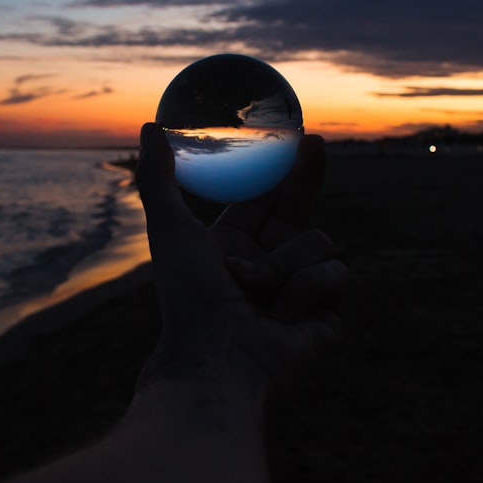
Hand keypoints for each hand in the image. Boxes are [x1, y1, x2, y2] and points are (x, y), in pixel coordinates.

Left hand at [135, 122, 348, 394]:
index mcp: (239, 245)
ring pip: (318, 242)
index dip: (282, 169)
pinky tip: (281, 315)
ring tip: (255, 292)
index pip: (268, 198)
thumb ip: (158, 177)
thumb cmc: (188, 296)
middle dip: (309, 174)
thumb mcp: (169, 228)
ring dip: (281, 265)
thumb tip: (149, 127)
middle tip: (315, 143)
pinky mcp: (325, 315)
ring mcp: (300, 289)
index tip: (294, 137)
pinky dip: (304, 290)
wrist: (216, 356)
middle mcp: (272, 264)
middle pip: (302, 210)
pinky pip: (334, 275)